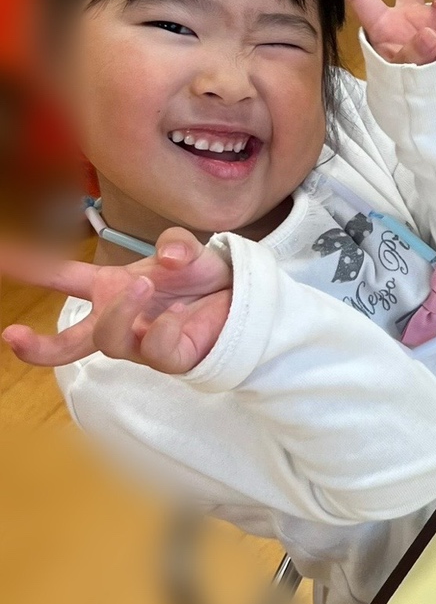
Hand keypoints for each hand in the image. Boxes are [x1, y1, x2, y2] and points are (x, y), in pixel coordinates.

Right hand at [1, 229, 232, 374]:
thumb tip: (168, 257)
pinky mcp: (172, 359)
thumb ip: (174, 243)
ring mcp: (143, 344)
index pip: (62, 279)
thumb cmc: (204, 277)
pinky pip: (155, 352)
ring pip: (111, 341)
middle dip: (38, 347)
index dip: (28, 266)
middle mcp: (121, 320)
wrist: (246, 298)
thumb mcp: (186, 248)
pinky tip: (177, 314)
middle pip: (70, 344)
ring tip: (146, 284)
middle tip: (12, 336)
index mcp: (111, 290)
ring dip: (121, 311)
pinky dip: (163, 329)